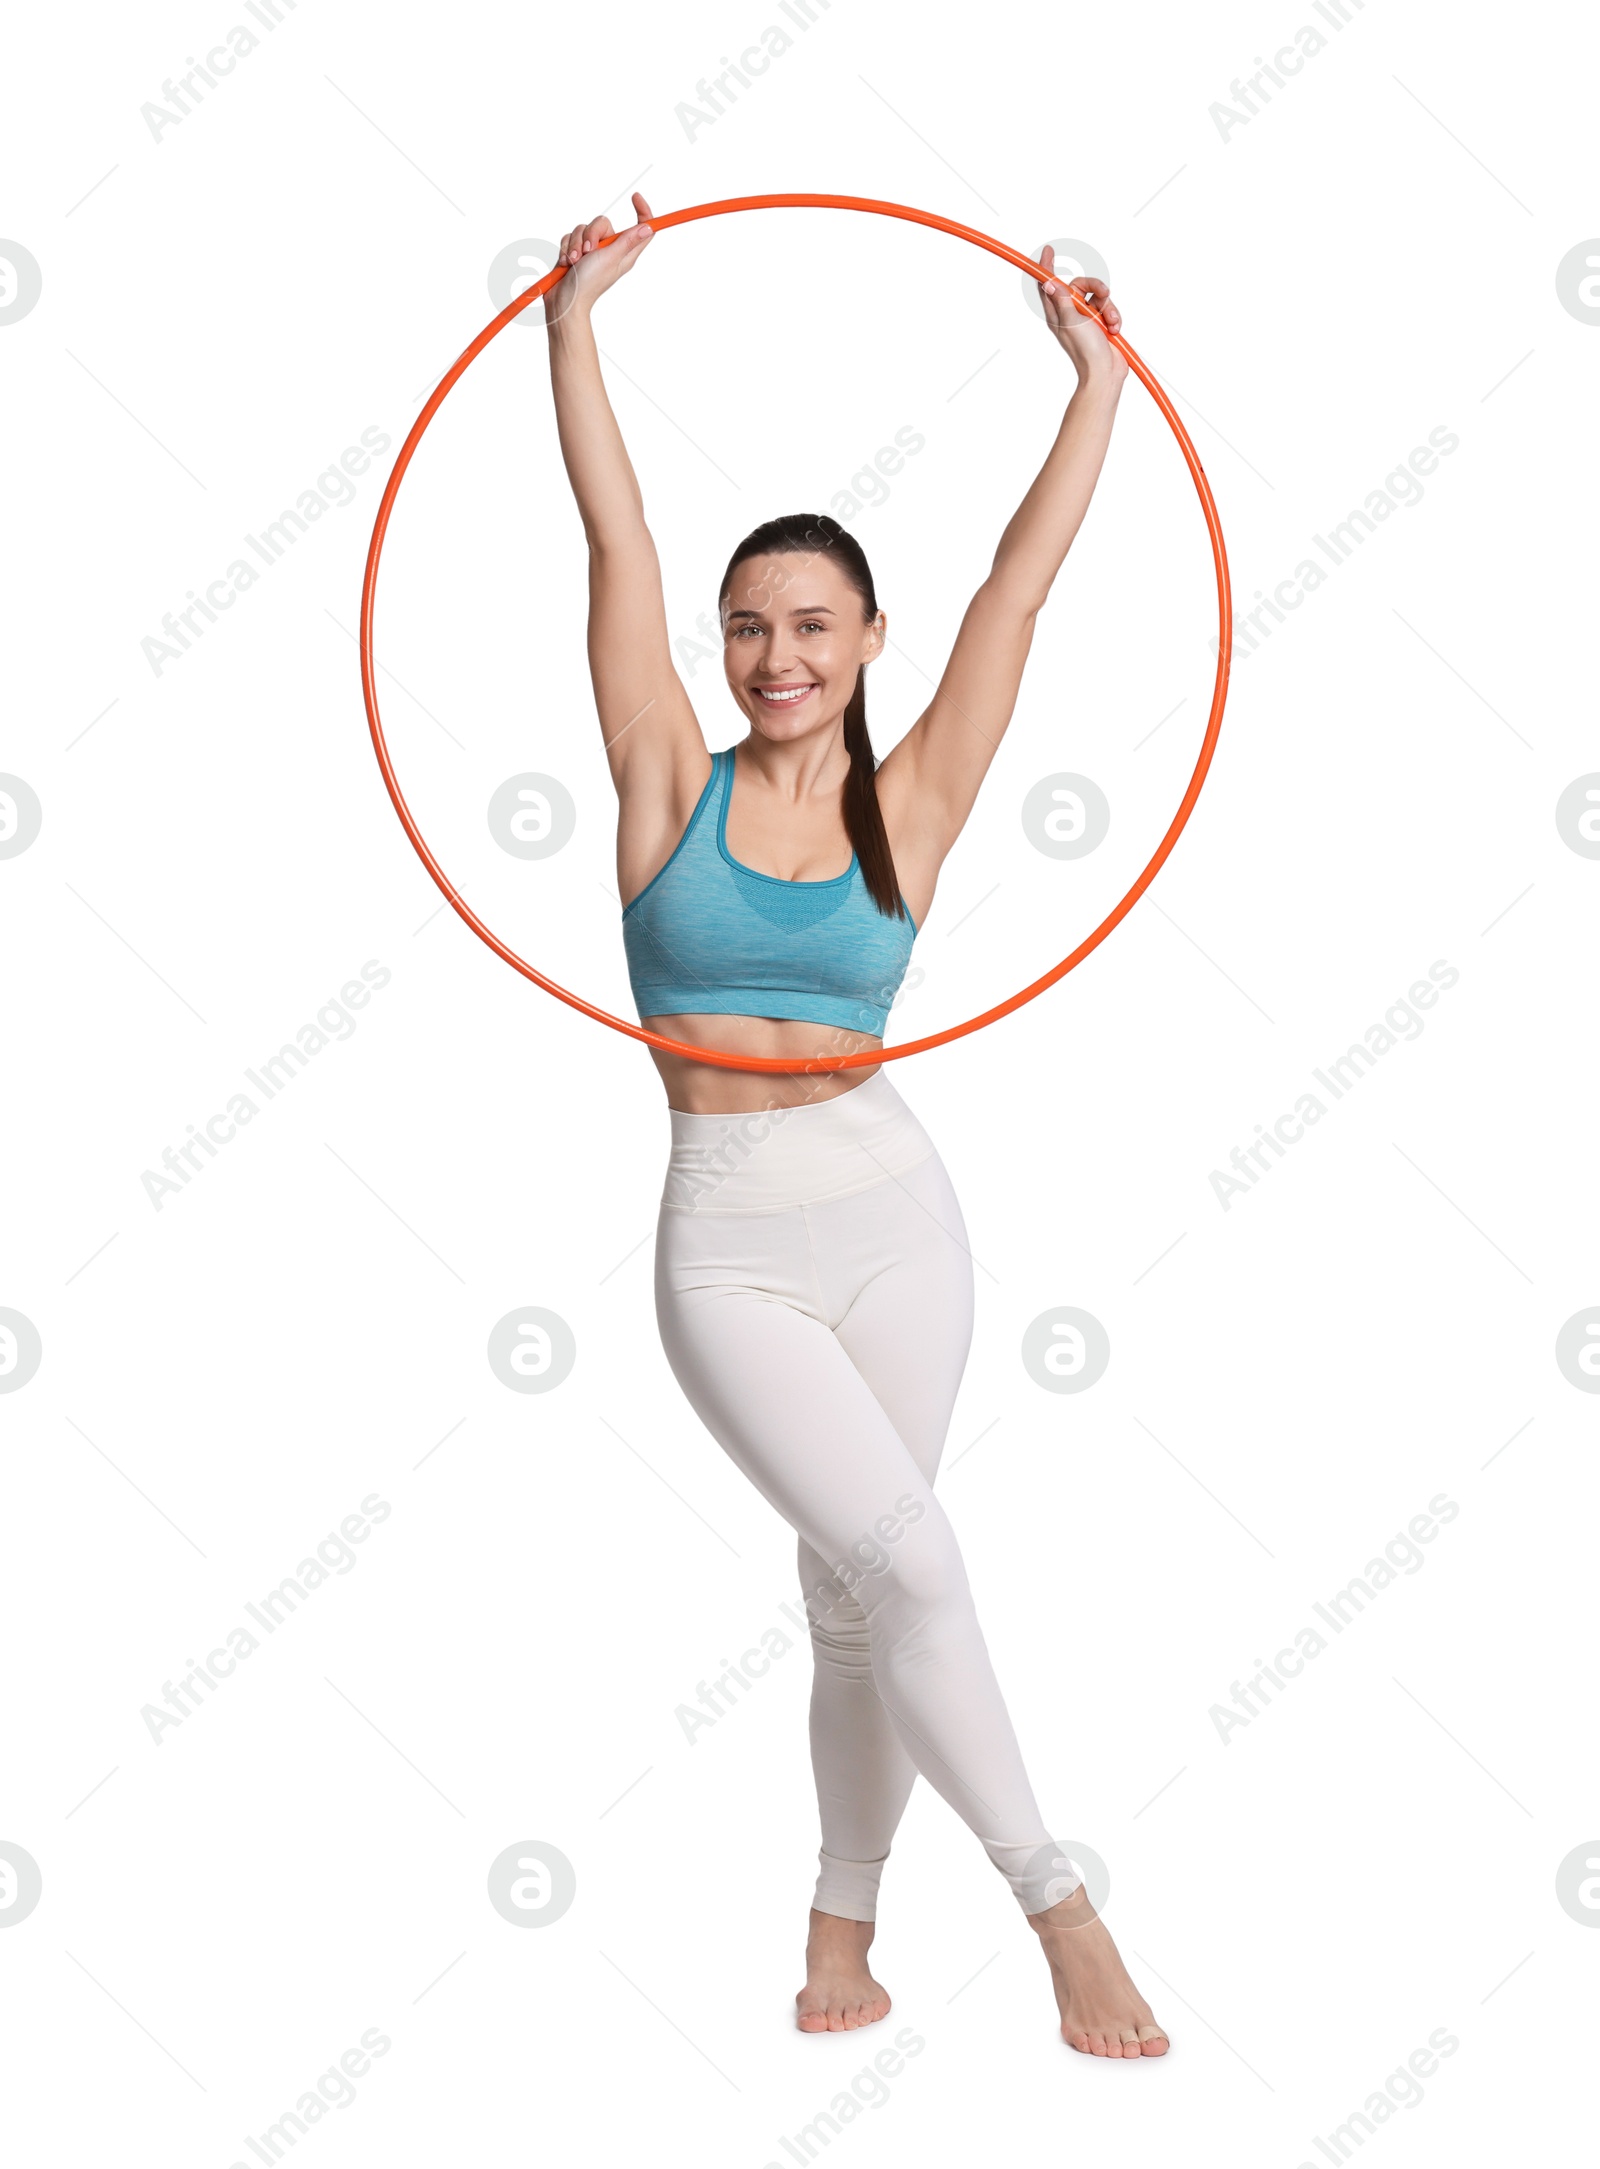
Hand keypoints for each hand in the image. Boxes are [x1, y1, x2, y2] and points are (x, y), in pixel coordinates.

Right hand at [543, 190, 655, 326]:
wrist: (564, 301)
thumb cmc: (588, 284)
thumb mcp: (610, 259)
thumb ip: (627, 241)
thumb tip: (648, 228)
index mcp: (624, 253)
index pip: (641, 228)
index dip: (642, 211)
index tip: (635, 197)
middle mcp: (610, 250)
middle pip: (603, 223)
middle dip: (590, 234)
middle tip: (587, 253)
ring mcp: (592, 251)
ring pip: (583, 228)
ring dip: (574, 244)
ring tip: (573, 262)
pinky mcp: (576, 252)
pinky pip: (570, 236)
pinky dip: (566, 248)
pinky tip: (566, 263)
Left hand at [1037, 250, 1127, 388]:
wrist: (1105, 373)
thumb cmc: (1085, 351)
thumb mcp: (1072, 322)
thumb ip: (1062, 300)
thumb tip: (1047, 282)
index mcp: (1058, 313)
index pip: (1049, 286)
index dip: (1047, 267)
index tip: (1049, 251)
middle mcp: (1071, 314)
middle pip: (1080, 285)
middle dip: (1095, 287)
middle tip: (1105, 293)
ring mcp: (1087, 319)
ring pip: (1098, 297)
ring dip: (1108, 308)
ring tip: (1111, 324)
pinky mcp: (1101, 324)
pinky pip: (1109, 309)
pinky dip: (1114, 318)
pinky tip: (1115, 329)